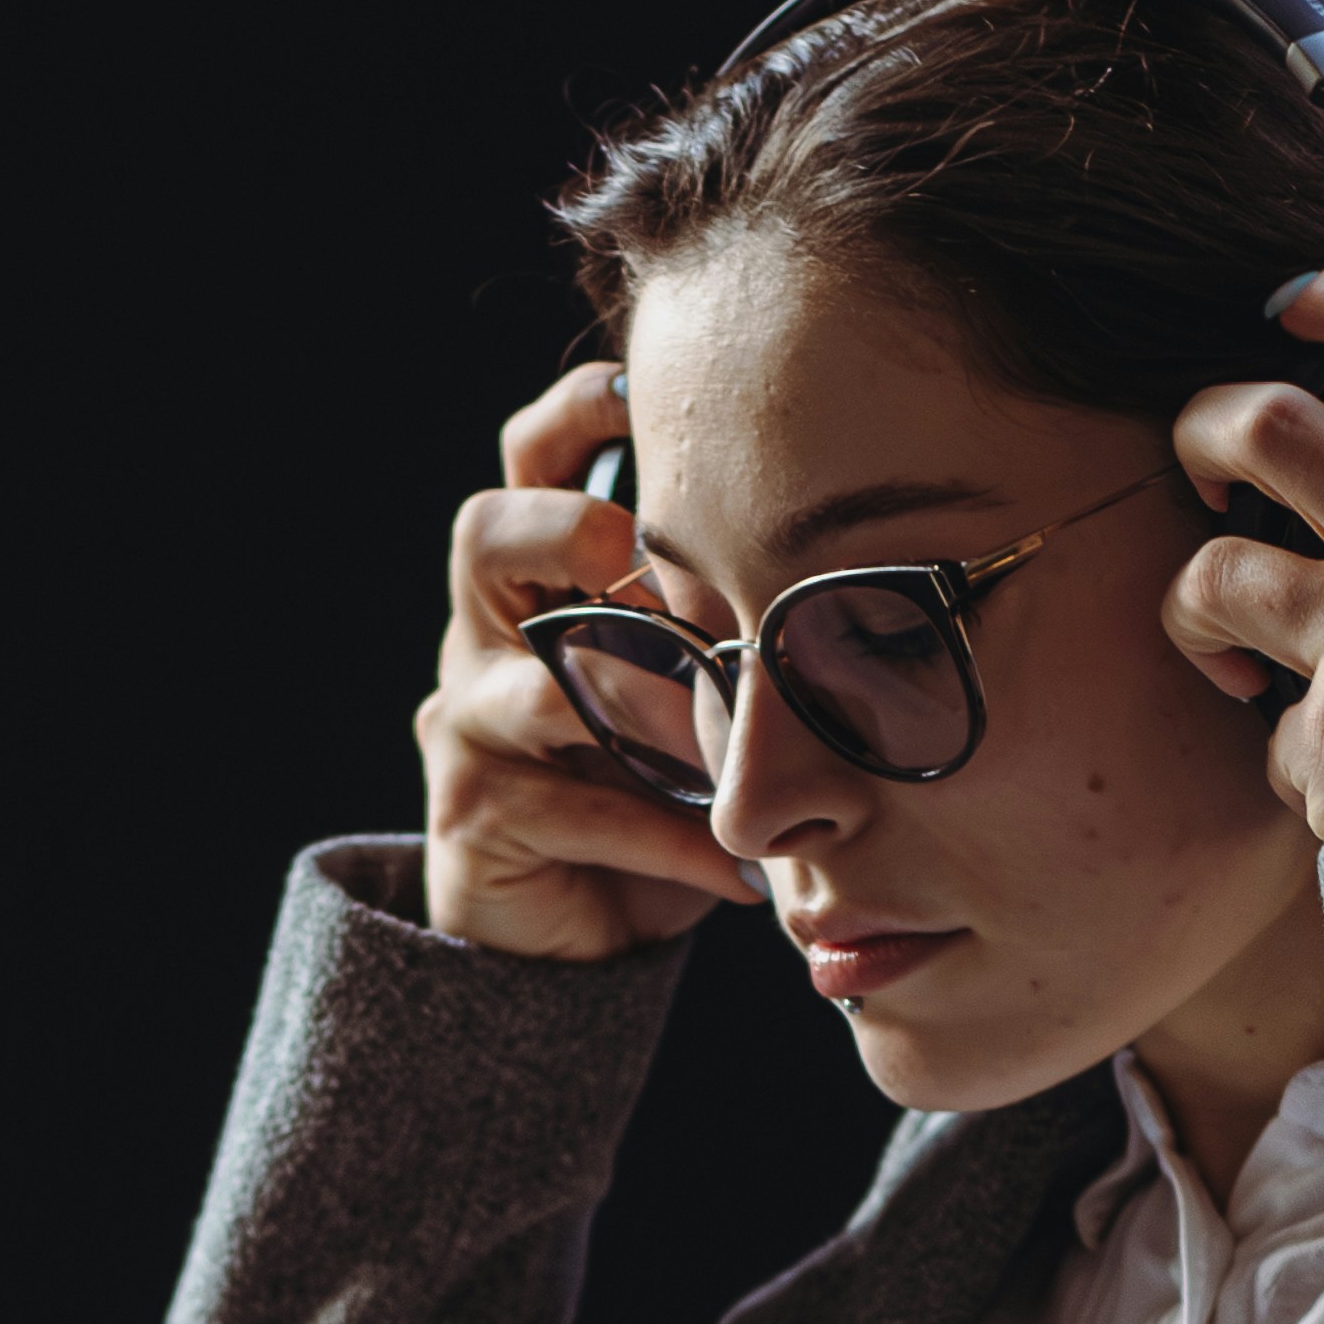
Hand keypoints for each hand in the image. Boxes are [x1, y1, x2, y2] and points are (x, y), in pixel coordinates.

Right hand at [414, 360, 756, 959]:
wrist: (577, 935)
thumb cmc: (651, 792)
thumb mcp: (693, 695)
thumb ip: (726, 625)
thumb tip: (856, 555)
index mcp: (532, 584)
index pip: (527, 463)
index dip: (578, 414)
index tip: (652, 388)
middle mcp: (482, 638)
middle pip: (486, 534)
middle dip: (579, 537)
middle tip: (666, 574)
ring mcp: (467, 726)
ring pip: (540, 686)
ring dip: (653, 714)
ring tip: (732, 750)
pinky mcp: (474, 817)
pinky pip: (574, 810)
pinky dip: (665, 839)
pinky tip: (733, 869)